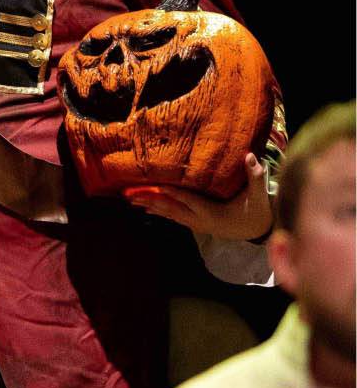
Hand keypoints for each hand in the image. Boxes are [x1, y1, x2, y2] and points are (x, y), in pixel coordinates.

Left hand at [123, 152, 272, 240]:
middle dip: (151, 201)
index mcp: (210, 211)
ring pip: (169, 214)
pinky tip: (148, 209)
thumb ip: (255, 176)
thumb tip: (250, 156)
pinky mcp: (196, 224)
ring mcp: (196, 223)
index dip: (171, 191)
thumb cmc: (256, 211)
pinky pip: (174, 217)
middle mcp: (199, 219)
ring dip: (151, 207)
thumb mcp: (258, 196)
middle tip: (131, 196)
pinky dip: (160, 212)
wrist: (257, 231)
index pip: (187, 199)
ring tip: (133, 202)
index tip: (155, 184)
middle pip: (171, 209)